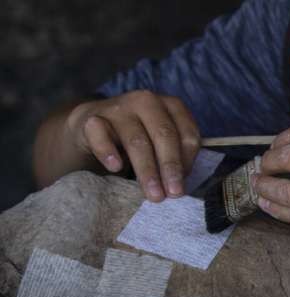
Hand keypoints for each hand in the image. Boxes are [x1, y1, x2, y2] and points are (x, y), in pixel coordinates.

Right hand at [65, 90, 200, 200]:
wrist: (93, 127)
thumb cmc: (138, 138)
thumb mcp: (161, 144)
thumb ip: (175, 158)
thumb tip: (179, 185)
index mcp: (171, 106)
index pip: (187, 134)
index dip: (188, 162)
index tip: (183, 186)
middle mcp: (147, 101)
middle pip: (164, 135)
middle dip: (170, 167)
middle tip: (173, 194)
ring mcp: (119, 108)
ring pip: (136, 140)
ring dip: (147, 169)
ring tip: (153, 194)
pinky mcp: (92, 118)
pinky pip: (100, 134)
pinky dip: (108, 151)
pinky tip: (115, 167)